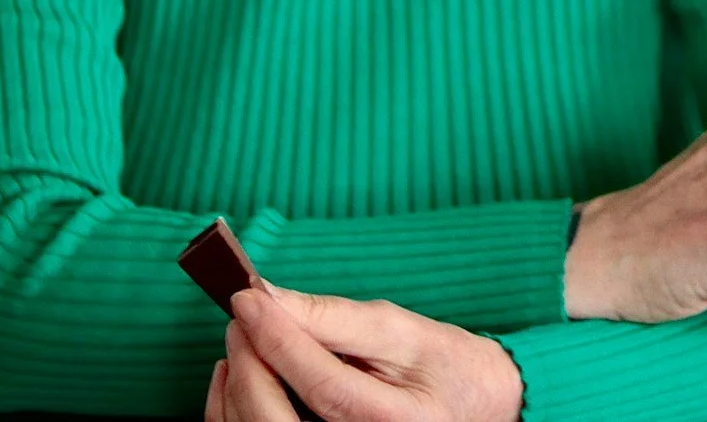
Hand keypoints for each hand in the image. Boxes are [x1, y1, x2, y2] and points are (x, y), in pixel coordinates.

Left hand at [204, 284, 521, 421]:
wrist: (473, 408)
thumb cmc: (445, 366)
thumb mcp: (405, 331)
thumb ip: (337, 317)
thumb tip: (271, 296)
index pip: (324, 386)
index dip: (280, 339)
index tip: (249, 298)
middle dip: (251, 363)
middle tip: (243, 315)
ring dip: (236, 385)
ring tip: (244, 337)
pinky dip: (233, 409)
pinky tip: (242, 373)